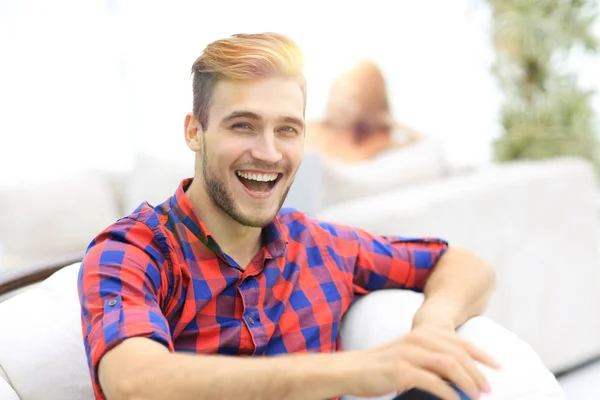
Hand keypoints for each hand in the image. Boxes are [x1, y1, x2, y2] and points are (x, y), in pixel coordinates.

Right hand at [347, 325, 500, 399]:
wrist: (352, 369)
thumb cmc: (382, 366)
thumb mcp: (409, 354)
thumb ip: (431, 358)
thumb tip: (458, 373)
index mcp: (422, 333)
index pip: (459, 341)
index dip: (482, 353)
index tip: (498, 365)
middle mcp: (418, 339)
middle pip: (458, 353)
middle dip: (477, 372)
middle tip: (488, 389)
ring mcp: (409, 354)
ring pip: (449, 365)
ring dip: (467, 382)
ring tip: (477, 396)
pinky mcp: (402, 371)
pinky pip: (433, 382)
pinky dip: (449, 393)